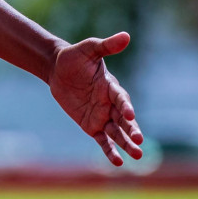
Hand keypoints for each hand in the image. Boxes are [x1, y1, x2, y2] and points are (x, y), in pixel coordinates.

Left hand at [49, 32, 143, 166]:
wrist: (57, 69)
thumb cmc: (75, 56)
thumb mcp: (89, 49)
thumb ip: (107, 46)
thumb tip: (126, 36)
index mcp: (111, 86)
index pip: (121, 98)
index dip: (126, 106)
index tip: (130, 115)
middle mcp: (110, 103)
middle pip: (123, 120)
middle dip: (131, 131)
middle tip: (139, 141)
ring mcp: (102, 116)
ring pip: (117, 133)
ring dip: (126, 144)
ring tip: (137, 155)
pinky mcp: (92, 126)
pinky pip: (103, 141)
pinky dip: (110, 151)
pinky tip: (118, 163)